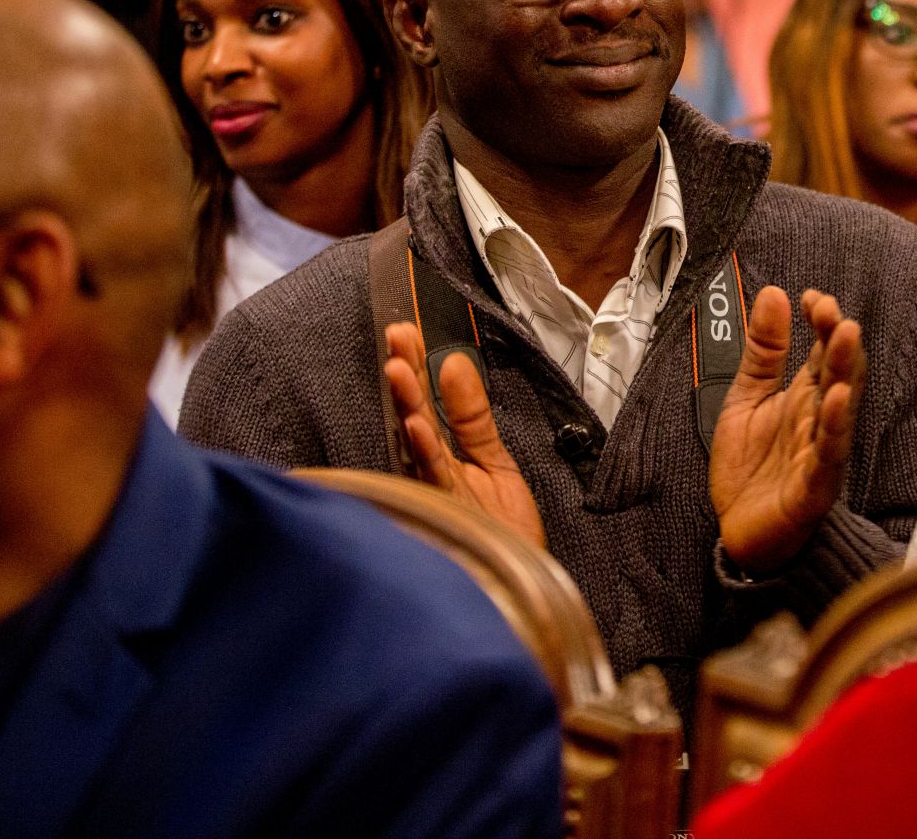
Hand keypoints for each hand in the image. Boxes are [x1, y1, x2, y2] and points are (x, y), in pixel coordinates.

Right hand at [383, 322, 545, 547]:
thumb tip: (454, 363)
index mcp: (440, 456)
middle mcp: (429, 473)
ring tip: (397, 370)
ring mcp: (434, 495)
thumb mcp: (493, 461)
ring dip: (407, 405)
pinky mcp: (446, 517)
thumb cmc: (502, 531)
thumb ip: (472, 416)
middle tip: (396, 334)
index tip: (406, 329)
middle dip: (404, 375)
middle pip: (411, 414)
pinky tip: (417, 427)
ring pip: (415, 443)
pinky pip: (434, 480)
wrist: (520, 586)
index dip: (414, 365)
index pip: (422, 401)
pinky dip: (425, 452)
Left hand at [710, 287, 863, 576]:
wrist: (740, 534)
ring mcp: (821, 452)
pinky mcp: (813, 487)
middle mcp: (819, 420)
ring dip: (844, 371)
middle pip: (838, 373)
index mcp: (805, 396)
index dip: (821, 322)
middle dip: (837, 339)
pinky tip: (833, 398)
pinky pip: (828, 454)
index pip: (823, 351)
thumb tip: (773, 294)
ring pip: (841, 407)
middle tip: (831, 309)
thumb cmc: (751, 469)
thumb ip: (762, 352)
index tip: (811, 297)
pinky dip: (833, 426)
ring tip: (846, 335)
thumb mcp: (745, 399)